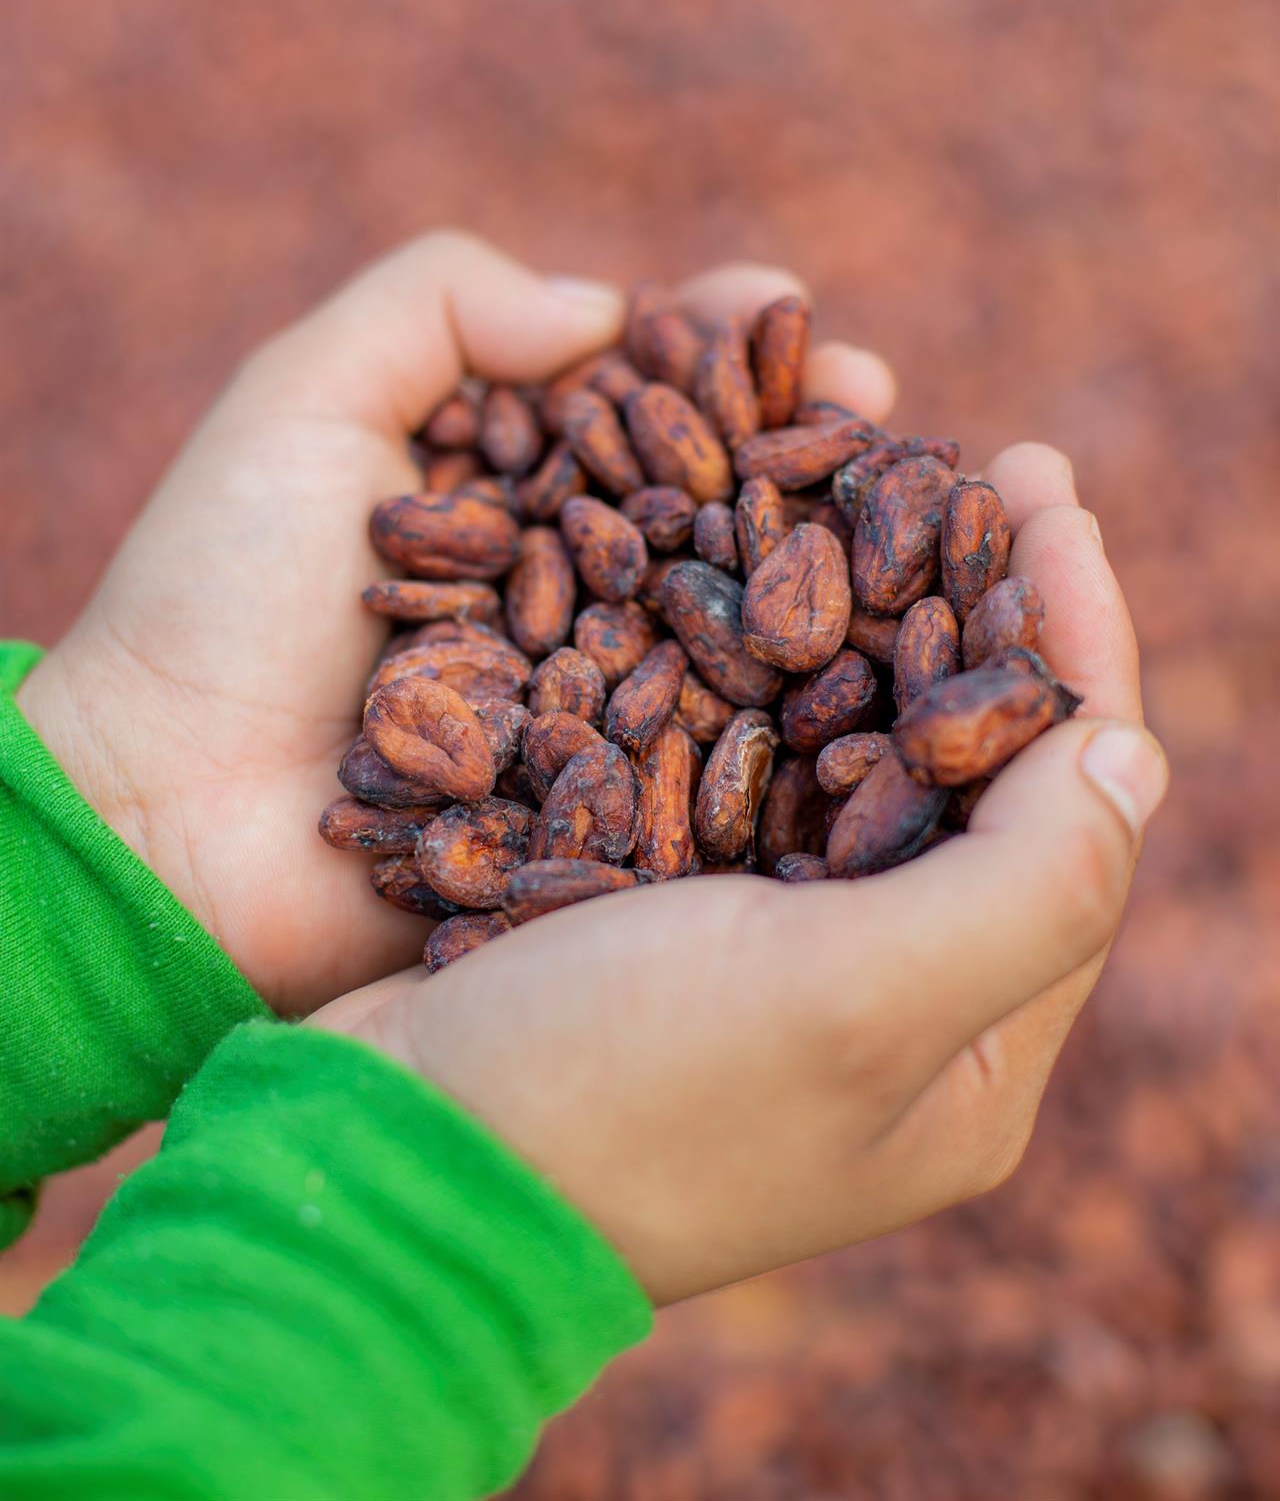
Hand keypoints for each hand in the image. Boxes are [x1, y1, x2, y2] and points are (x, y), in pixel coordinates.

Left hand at [16, 234, 892, 1015]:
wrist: (158, 815)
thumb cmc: (211, 597)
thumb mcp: (301, 400)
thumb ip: (437, 305)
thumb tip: (601, 306)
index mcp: (503, 489)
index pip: (632, 396)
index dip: (712, 347)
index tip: (786, 303)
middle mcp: (569, 588)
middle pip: (708, 496)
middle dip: (799, 444)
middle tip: (882, 400)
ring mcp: (598, 701)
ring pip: (734, 617)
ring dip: (824, 563)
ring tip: (911, 509)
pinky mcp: (610, 812)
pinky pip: (718, 749)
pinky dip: (798, 703)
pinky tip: (876, 659)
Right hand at [317, 440, 1166, 1304]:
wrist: (388, 1149)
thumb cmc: (622, 1088)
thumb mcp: (857, 1001)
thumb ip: (1028, 885)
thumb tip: (1132, 752)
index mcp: (973, 1052)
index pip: (1073, 818)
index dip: (1075, 647)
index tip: (1047, 494)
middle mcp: (892, 1000)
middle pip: (978, 772)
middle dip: (990, 612)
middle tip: (994, 465)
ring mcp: (777, 952)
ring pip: (868, 748)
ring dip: (888, 613)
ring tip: (897, 479)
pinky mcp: (675, 907)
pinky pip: (758, 755)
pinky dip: (776, 653)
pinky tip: (770, 559)